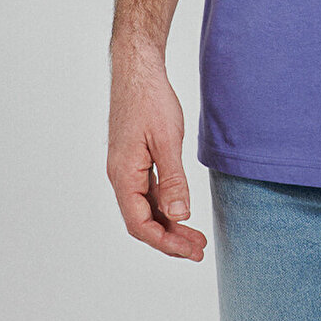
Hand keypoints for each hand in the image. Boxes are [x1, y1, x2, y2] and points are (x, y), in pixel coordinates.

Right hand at [107, 46, 206, 260]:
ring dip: (169, 224)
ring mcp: (127, 169)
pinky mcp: (135, 160)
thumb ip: (173, 180)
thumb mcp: (167, 141)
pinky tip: (181, 210)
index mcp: (124, 175)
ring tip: (195, 237)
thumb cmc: (150, 100)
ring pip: (146, 208)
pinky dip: (165, 206)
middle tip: (199, 250)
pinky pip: (148, 193)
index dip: (165, 242)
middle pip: (142, 221)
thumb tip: (179, 215)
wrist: (138, 70)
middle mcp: (121, 176)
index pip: (140, 224)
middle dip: (170, 239)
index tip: (191, 251)